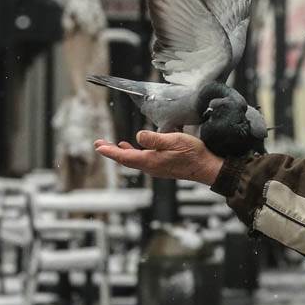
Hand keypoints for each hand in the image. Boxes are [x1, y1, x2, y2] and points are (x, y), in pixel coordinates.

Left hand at [94, 130, 223, 185]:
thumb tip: (138, 137)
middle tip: (99, 144)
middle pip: (126, 159)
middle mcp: (151, 166)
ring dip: (121, 152)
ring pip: (133, 160)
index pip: (125, 157)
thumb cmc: (192, 153)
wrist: (206, 167)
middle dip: (111, 151)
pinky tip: (134, 148)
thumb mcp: (174, 141)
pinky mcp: (162, 166)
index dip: (110, 151)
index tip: (98, 146)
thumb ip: (155, 139)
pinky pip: (142, 160)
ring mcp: (156, 167)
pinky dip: (133, 153)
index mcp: (150, 161)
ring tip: (111, 146)